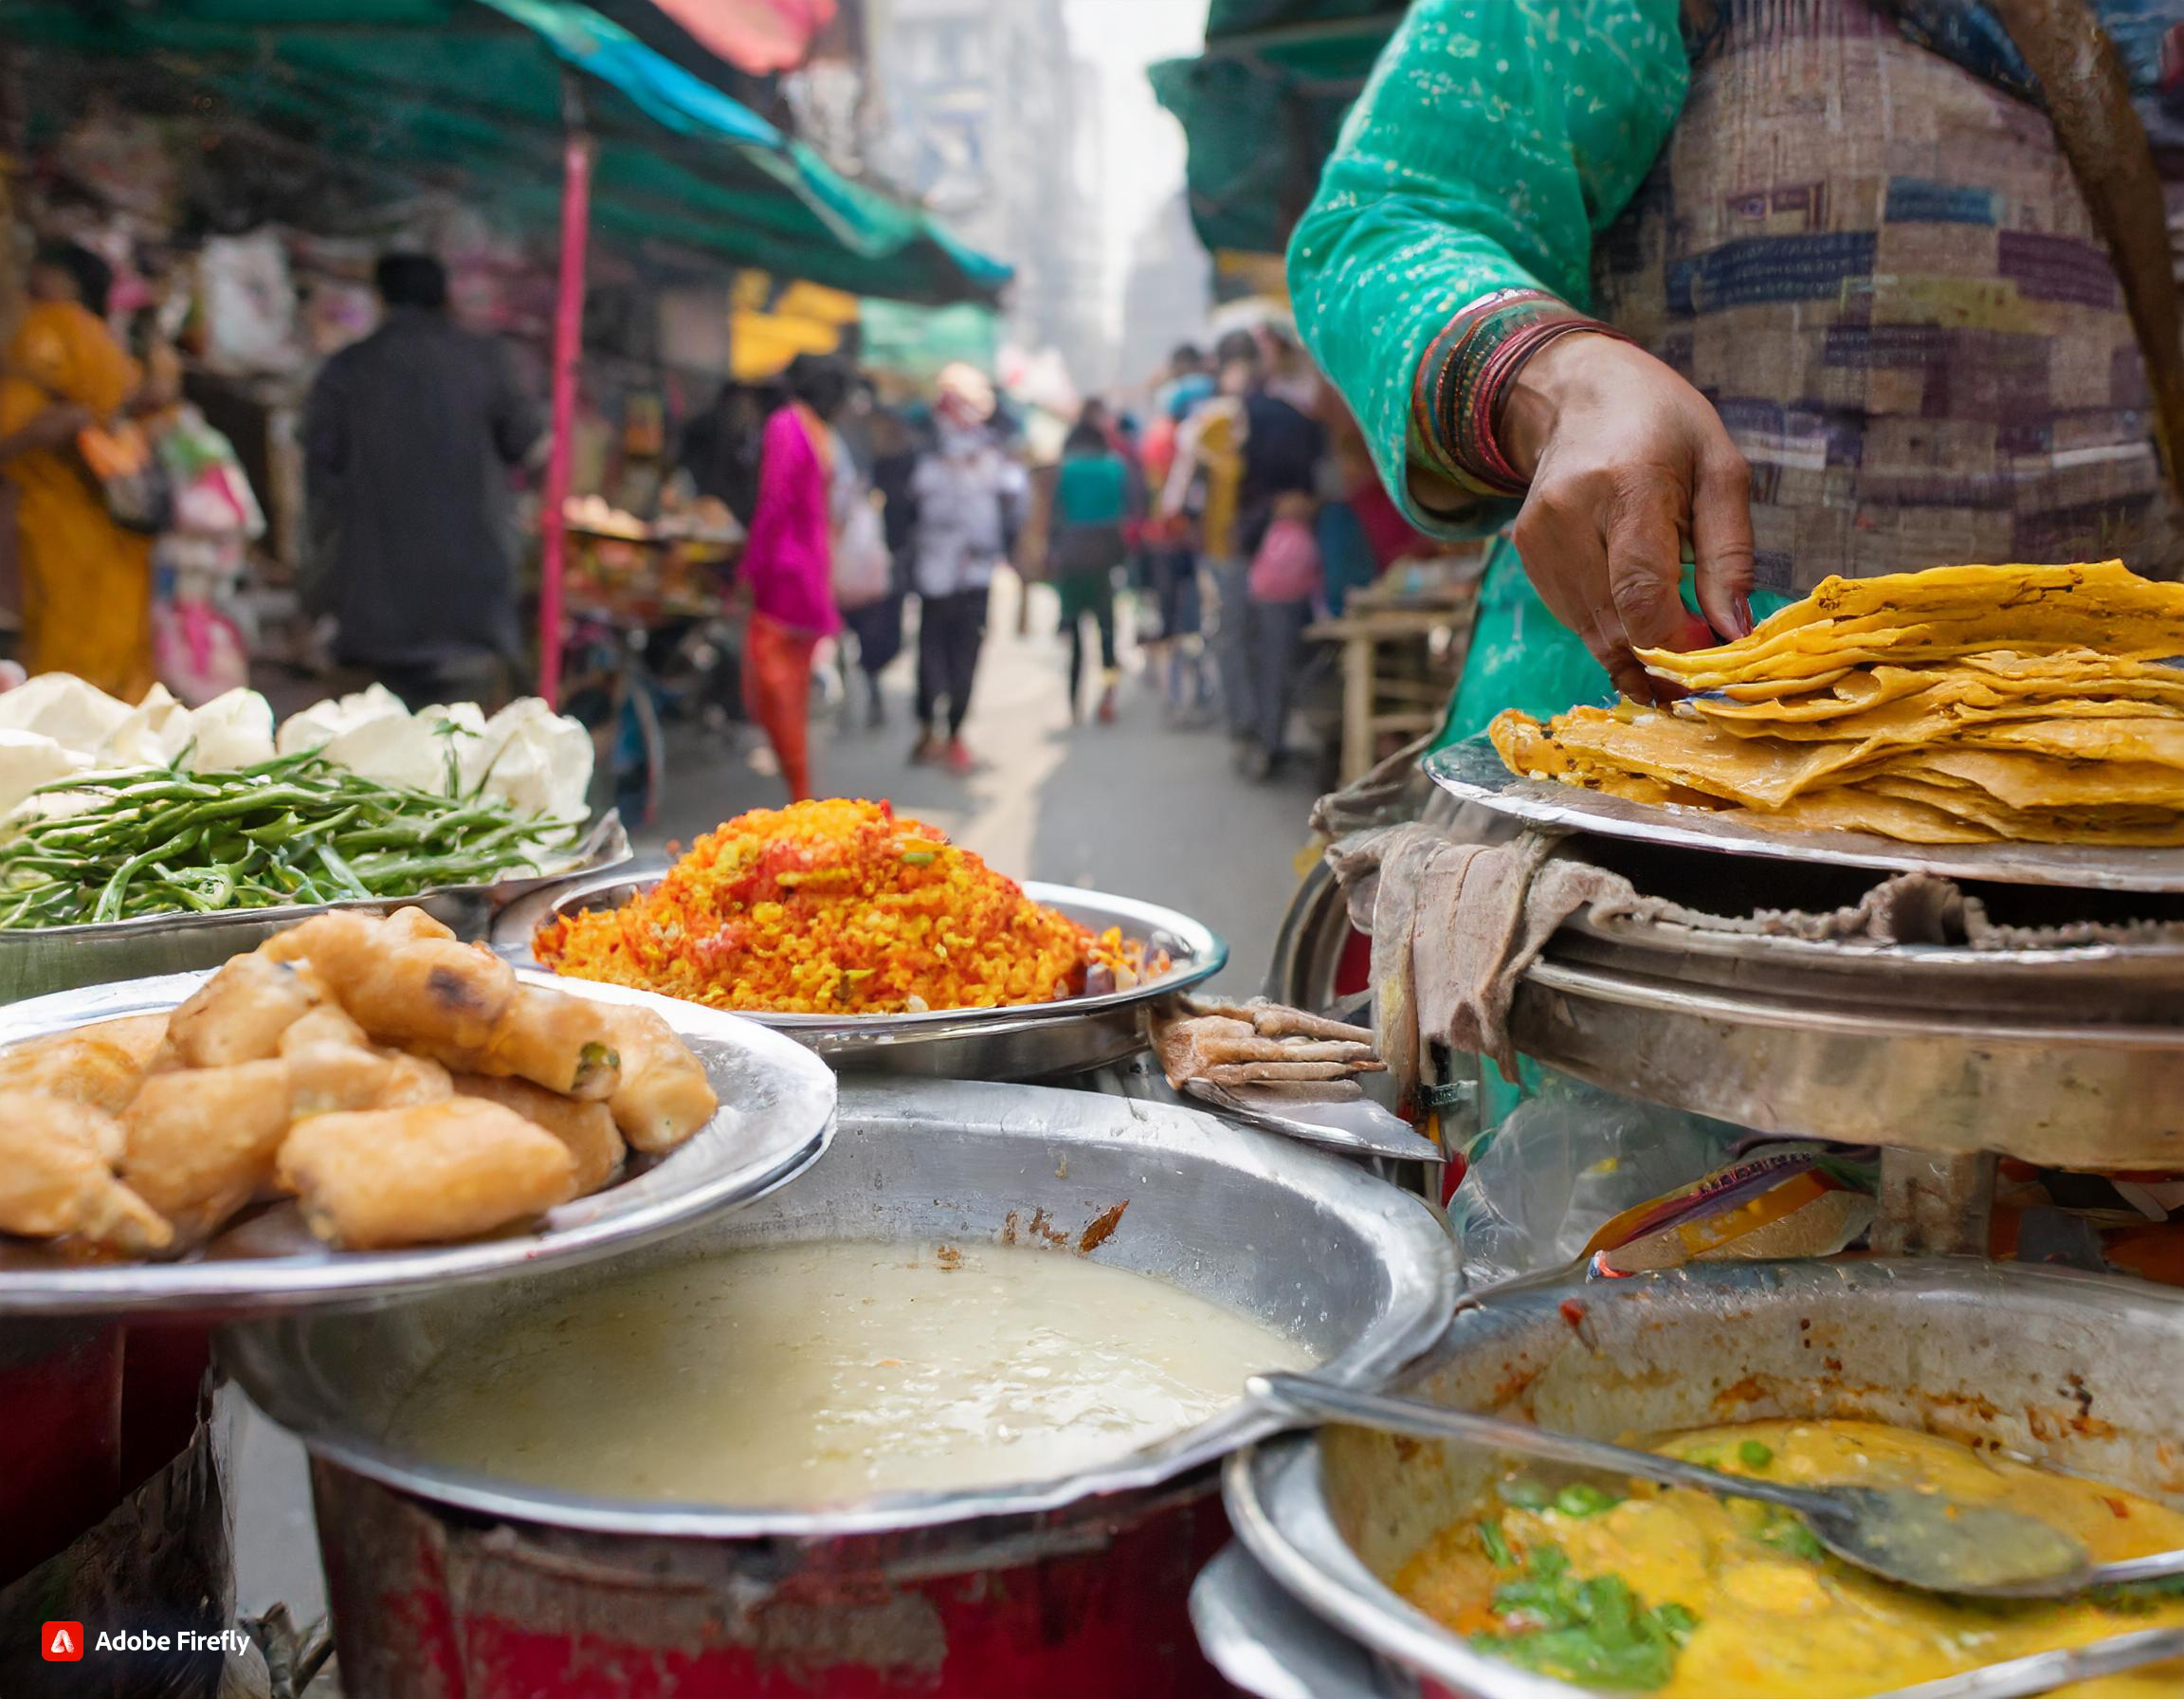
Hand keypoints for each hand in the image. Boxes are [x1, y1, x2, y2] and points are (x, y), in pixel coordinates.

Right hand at [1497, 334, 1755, 701]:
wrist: (1578, 393)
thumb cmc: (1664, 427)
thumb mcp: (1721, 471)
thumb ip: (1732, 555)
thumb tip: (1732, 634)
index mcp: (1627, 484)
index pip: (1641, 593)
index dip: (1677, 643)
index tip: (1712, 657)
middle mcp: (1569, 514)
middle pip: (1615, 624)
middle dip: (1664, 655)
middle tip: (1702, 662)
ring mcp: (1538, 538)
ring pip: (1593, 632)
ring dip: (1638, 647)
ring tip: (1675, 630)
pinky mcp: (1526, 554)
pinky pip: (1575, 618)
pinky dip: (1612, 626)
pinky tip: (1635, 604)